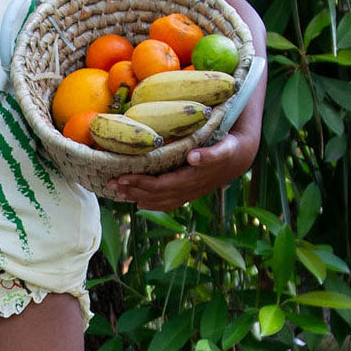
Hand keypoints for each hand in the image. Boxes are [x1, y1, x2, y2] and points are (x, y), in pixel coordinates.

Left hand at [104, 125, 258, 210]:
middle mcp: (188, 189)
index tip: (121, 177)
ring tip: (117, 191)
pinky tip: (138, 201)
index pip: (160, 185)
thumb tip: (193, 157)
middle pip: (155, 194)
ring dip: (137, 196)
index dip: (140, 183)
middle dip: (132, 189)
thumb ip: (210, 154)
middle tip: (110, 183)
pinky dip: (151, 202)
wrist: (241, 156)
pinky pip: (166, 201)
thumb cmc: (230, 148)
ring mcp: (188, 192)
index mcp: (192, 179)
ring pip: (159, 200)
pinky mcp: (188, 191)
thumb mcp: (224, 148)